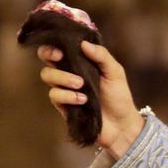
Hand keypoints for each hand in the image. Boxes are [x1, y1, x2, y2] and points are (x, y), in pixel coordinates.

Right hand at [39, 40, 144, 156]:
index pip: (59, 48)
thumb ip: (102, 56)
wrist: (121, 124)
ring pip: (47, 75)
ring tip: (81, 85)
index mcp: (80, 62)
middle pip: (46, 59)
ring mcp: (64, 89)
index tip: (61, 48)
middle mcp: (69, 73)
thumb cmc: (119, 96)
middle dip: (49, 55)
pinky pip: (54, 95)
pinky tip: (82, 100)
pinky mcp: (63, 105)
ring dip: (62, 77)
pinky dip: (67, 96)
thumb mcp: (115, 72)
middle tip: (60, 57)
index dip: (54, 45)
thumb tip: (84, 43)